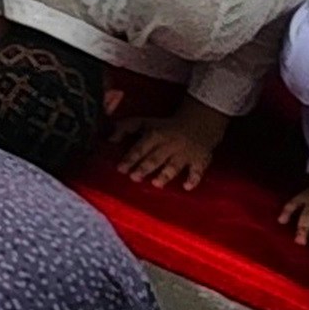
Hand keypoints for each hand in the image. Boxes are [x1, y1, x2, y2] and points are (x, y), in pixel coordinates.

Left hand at [110, 91, 229, 191]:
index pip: (140, 148)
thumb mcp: (144, 122)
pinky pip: (197, 171)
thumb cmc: (164, 127)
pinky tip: (186, 186)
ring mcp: (185, 154)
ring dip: (165, 174)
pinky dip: (193, 179)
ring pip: (174, 165)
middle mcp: (169, 145)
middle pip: (155, 158)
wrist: (197, 125)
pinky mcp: (199, 160)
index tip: (121, 169)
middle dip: (144, 168)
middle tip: (134, 178)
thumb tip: (109, 139)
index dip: (130, 159)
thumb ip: (124, 128)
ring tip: (156, 183)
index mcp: (155, 136)